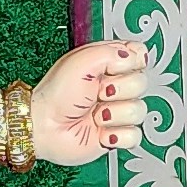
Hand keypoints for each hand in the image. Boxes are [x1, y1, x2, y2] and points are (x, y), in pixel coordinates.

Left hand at [30, 39, 148, 167]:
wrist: (44, 128)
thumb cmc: (56, 94)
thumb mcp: (82, 60)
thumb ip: (112, 52)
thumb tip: (135, 57)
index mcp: (107, 63)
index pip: (138, 55)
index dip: (132, 62)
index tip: (114, 68)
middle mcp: (114, 85)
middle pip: (141, 83)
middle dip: (119, 89)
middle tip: (97, 93)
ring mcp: (116, 110)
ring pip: (139, 110)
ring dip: (114, 113)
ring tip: (95, 113)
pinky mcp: (116, 134)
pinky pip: (134, 134)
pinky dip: (116, 134)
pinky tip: (100, 130)